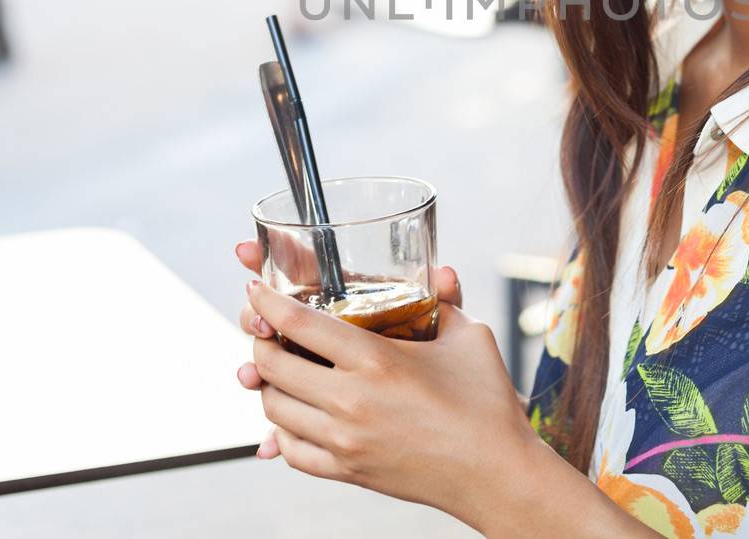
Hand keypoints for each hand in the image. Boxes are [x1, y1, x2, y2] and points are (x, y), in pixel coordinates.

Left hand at [232, 248, 525, 519]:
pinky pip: (291, 450)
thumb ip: (445, 303)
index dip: (266, 301)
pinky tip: (295, 414)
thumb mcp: (469, 337)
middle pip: (272, 365)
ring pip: (274, 408)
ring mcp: (344, 441)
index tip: (253, 290)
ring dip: (267, 385)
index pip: (298, 323)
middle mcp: (351, 401)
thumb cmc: (487, 403)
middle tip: (265, 329)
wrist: (496, 474)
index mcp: (376, 359)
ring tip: (279, 369)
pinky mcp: (347, 471)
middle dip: (259, 341)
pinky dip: (281, 430)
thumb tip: (442, 274)